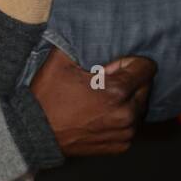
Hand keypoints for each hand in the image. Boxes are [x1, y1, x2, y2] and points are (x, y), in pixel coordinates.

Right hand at [28, 47, 156, 154]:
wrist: (34, 132)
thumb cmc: (47, 98)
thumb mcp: (60, 62)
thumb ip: (83, 44)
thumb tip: (95, 34)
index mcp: (117, 92)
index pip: (146, 68)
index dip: (128, 63)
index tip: (110, 69)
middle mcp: (127, 114)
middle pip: (145, 88)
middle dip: (129, 82)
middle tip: (102, 85)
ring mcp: (125, 132)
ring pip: (139, 107)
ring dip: (126, 101)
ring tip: (100, 102)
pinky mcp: (121, 145)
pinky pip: (131, 126)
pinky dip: (120, 119)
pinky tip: (100, 116)